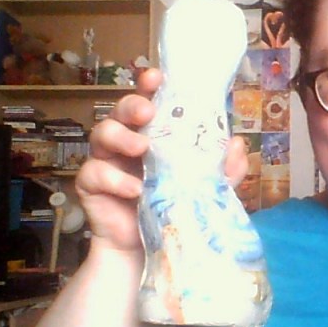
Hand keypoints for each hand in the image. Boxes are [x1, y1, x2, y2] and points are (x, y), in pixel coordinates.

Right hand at [75, 68, 250, 252]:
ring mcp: (105, 160)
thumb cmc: (173, 208)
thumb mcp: (206, 188)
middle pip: (120, 109)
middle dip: (132, 105)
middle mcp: (125, 140)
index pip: (147, 100)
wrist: (147, 250)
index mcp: (151, 133)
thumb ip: (224, 168)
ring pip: (101, 133)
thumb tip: (237, 143)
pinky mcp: (90, 185)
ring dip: (122, 137)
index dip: (148, 84)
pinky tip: (134, 190)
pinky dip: (115, 179)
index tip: (157, 76)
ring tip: (142, 150)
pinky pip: (95, 173)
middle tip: (148, 114)